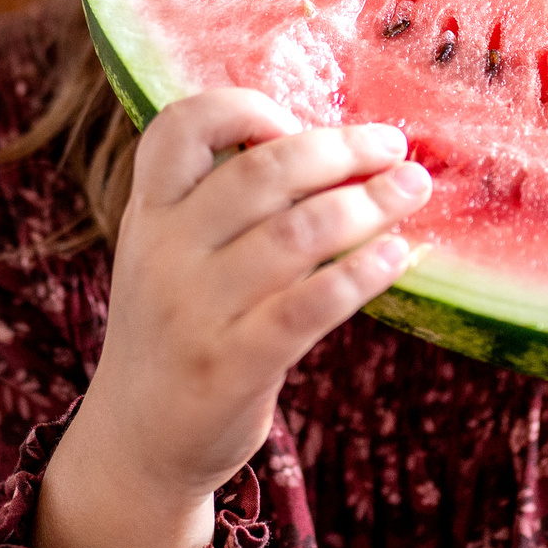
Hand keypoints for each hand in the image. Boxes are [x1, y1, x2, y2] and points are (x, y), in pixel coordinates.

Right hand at [36, 89, 431, 547]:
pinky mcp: (232, 365)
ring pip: (297, 233)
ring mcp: (195, 310)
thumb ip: (224, 204)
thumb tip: (334, 151)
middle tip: (394, 149)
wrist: (137, 439)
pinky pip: (309, 306)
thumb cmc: (176, 330)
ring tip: (411, 191)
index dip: (244, 108)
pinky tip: (396, 256)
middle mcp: (164, 252)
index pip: (179, 127)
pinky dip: (360, 274)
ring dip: (368, 204)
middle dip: (340, 151)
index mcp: (148, 212)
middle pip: (263, 171)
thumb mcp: (171, 254)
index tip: (296, 120)